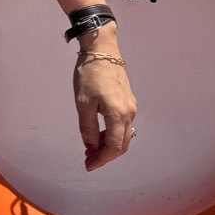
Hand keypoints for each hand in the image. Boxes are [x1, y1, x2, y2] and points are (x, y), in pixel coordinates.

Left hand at [73, 48, 136, 169]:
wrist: (102, 49)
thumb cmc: (90, 73)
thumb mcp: (83, 103)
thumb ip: (88, 128)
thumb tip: (90, 147)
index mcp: (118, 114)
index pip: (113, 147)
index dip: (101, 159)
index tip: (89, 164)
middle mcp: (129, 112)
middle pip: (122, 144)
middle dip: (106, 156)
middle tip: (90, 159)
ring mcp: (130, 106)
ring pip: (124, 135)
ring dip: (109, 145)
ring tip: (91, 147)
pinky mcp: (128, 101)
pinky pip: (124, 125)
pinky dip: (113, 134)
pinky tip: (99, 133)